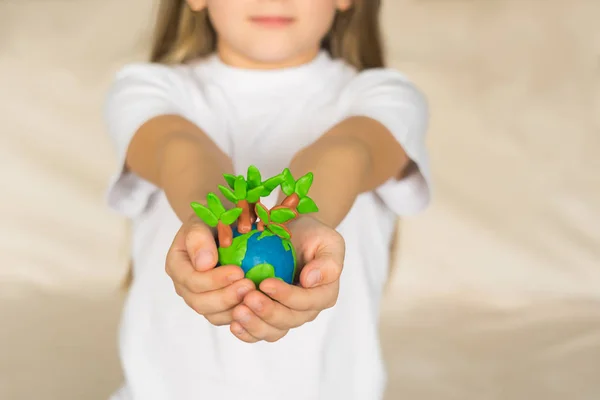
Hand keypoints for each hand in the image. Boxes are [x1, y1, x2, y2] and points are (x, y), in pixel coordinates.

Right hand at [166, 214, 254, 325]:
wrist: (222, 223)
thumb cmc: (213, 217)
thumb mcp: (203, 219)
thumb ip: (199, 238)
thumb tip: (204, 265)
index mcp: (176, 265)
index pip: (192, 280)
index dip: (214, 280)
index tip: (239, 271)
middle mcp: (184, 286)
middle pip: (201, 302)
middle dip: (226, 297)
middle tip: (251, 286)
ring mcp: (198, 298)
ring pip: (213, 315)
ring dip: (235, 308)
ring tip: (256, 295)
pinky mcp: (215, 306)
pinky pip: (225, 317)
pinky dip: (241, 314)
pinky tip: (257, 304)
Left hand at [229, 216, 344, 342]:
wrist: (292, 234)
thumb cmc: (311, 235)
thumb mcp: (328, 241)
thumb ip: (328, 262)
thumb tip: (310, 281)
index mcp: (323, 295)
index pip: (306, 302)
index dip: (286, 296)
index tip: (265, 283)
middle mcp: (306, 311)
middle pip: (288, 320)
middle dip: (267, 312)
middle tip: (248, 297)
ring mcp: (286, 317)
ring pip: (272, 331)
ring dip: (254, 324)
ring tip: (237, 311)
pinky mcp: (267, 319)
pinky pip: (257, 332)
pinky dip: (246, 332)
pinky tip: (233, 324)